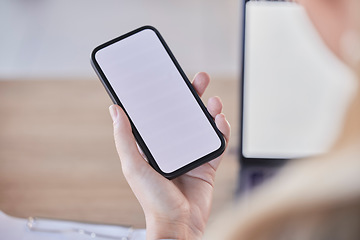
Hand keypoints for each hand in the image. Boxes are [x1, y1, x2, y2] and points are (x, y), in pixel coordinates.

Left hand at [109, 72, 230, 239]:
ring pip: (203, 125)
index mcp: (154, 146)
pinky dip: (221, 130)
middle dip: (192, 95)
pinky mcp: (207, 164)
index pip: (160, 114)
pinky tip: (220, 120)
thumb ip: (125, 139)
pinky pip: (217, 143)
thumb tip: (114, 110)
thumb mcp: (133, 166)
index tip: (169, 78)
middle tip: (198, 79)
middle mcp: (173, 147)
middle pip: (184, 115)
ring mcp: (191, 154)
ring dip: (209, 110)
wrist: (179, 225)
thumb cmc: (153, 200)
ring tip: (212, 100)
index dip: (166, 95)